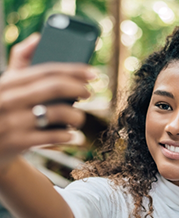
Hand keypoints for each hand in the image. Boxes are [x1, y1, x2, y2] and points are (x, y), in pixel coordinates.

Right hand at [0, 34, 93, 166]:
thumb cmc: (2, 110)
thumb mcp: (6, 85)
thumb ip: (20, 62)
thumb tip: (38, 37)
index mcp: (8, 83)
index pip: (47, 70)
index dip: (74, 70)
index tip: (93, 73)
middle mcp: (9, 99)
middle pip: (55, 87)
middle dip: (79, 88)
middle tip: (90, 93)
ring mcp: (13, 122)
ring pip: (58, 112)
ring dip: (77, 116)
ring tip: (79, 119)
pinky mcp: (18, 142)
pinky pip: (53, 136)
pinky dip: (68, 136)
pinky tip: (71, 136)